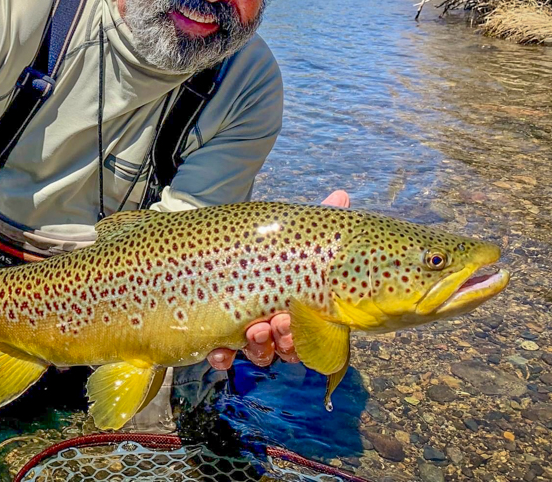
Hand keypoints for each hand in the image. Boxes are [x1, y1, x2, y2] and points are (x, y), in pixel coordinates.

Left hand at [207, 190, 350, 370]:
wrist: (209, 242)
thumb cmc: (257, 243)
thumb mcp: (285, 232)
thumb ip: (315, 220)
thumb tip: (342, 195)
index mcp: (294, 305)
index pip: (308, 333)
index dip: (305, 335)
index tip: (296, 318)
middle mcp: (272, 323)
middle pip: (285, 346)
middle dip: (285, 340)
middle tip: (278, 323)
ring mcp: (243, 331)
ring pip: (258, 352)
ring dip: (259, 348)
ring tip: (252, 331)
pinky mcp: (214, 335)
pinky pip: (220, 355)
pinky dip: (222, 356)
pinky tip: (219, 350)